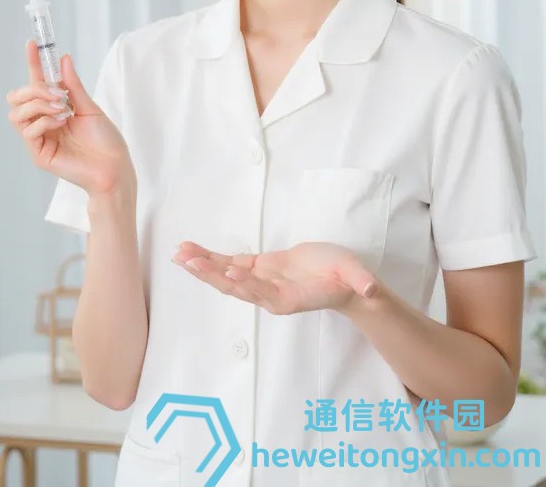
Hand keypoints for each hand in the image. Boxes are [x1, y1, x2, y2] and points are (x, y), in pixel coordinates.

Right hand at [6, 39, 135, 195]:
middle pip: (16, 98)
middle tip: (59, 94)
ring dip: (39, 104)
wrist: (114, 166)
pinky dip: (44, 121)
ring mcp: (39, 139)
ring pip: (17, 113)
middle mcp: (42, 122)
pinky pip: (28, 131)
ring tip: (63, 109)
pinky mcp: (39, 154)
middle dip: (34, 89)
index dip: (33, 64)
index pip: (36, 84)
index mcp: (53, 109)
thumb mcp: (89, 107)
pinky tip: (61, 123)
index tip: (33, 44)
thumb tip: (63, 58)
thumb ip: (73, 85)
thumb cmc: (105, 140)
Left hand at [172, 240, 379, 314]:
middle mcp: (268, 295)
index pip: (263, 291)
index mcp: (288, 299)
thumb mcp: (357, 276)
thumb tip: (371, 288)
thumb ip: (362, 282)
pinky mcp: (256, 269)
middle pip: (235, 287)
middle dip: (210, 274)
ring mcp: (259, 283)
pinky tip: (190, 251)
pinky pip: (228, 264)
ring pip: (225, 277)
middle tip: (188, 261)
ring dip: (202, 266)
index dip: (247, 281)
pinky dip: (209, 258)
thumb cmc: (347, 278)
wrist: (340, 282)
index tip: (229, 269)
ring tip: (179, 254)